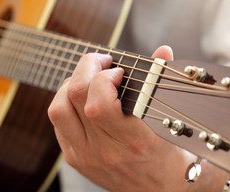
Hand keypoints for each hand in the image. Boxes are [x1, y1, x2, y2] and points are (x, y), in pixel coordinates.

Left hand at [48, 46, 229, 190]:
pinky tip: (81, 100)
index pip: (99, 102)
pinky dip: (66, 103)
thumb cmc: (171, 155)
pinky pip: (58, 124)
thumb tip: (162, 51)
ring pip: (58, 110)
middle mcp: (105, 149)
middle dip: (85, 68)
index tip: (118, 71)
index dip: (104, 77)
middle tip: (101, 63)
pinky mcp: (76, 159)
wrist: (164, 190)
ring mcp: (86, 156)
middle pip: (75, 97)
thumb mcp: (172, 121)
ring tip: (87, 80)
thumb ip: (161, 82)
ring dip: (69, 85)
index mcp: (133, 139)